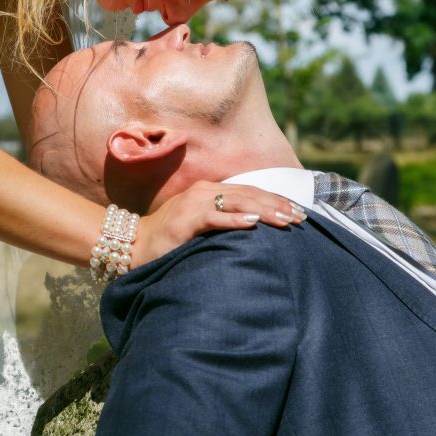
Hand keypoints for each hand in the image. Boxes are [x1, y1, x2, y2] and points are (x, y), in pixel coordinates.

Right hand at [132, 180, 305, 266]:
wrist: (135, 244)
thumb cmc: (169, 237)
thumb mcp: (199, 222)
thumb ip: (222, 218)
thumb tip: (254, 225)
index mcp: (209, 190)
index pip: (249, 191)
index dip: (274, 199)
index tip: (297, 210)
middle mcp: (203, 191)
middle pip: (248, 194)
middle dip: (276, 204)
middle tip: (300, 216)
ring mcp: (193, 204)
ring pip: (236, 202)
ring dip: (263, 210)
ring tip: (285, 219)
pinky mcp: (185, 220)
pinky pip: (214, 217)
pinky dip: (234, 219)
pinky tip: (252, 223)